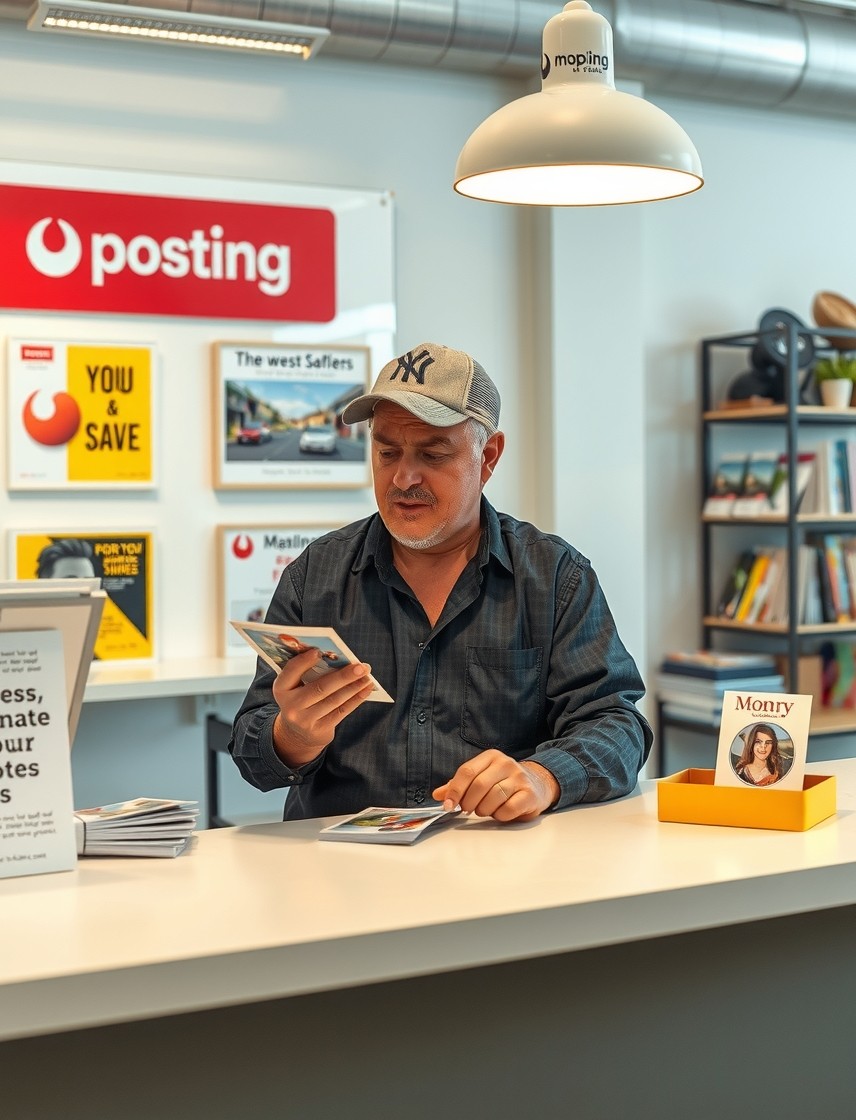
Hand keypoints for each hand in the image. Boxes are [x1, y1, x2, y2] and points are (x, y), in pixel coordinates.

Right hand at [271, 649, 374, 767]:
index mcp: (281, 689)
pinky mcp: (319, 730)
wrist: (297, 734)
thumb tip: (337, 657)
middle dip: (343, 676)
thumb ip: (307, 672)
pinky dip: (356, 699)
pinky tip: (366, 689)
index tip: (319, 651)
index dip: (304, 661)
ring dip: (354, 687)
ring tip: (367, 676)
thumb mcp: (295, 687)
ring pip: (334, 700)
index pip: (291, 671)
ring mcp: (305, 720)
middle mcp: (291, 706)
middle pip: (320, 688)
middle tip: (361, 666)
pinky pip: (341, 711)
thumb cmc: (300, 699)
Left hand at [432, 749, 559, 822]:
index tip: (447, 805)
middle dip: (469, 802)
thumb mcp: (481, 778)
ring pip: (493, 798)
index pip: (467, 771)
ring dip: (484, 810)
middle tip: (469, 809)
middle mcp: (506, 763)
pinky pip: (508, 809)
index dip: (454, 790)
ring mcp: (519, 778)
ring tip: (485, 810)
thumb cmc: (503, 783)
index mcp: (491, 757)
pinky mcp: (529, 794)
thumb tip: (438, 795)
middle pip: (478, 785)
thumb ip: (459, 785)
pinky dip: (499, 816)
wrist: (537, 785)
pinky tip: (501, 813)